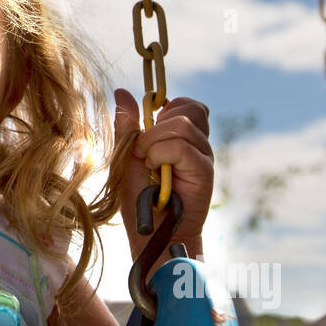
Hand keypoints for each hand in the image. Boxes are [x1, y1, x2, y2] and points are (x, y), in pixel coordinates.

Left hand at [112, 88, 212, 254]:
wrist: (151, 234)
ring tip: (149, 164)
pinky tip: (155, 171)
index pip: (186, 104)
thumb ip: (127, 126)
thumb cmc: (139, 200)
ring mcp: (202, 157)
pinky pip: (181, 146)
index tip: (147, 128)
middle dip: (158, 124)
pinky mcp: (204, 171)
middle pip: (188, 107)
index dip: (165, 107)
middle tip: (145, 150)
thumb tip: (122, 92)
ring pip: (181, 124)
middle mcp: (197, 144)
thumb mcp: (126, 155)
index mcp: (182, 138)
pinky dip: (160, 154)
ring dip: (154, 142)